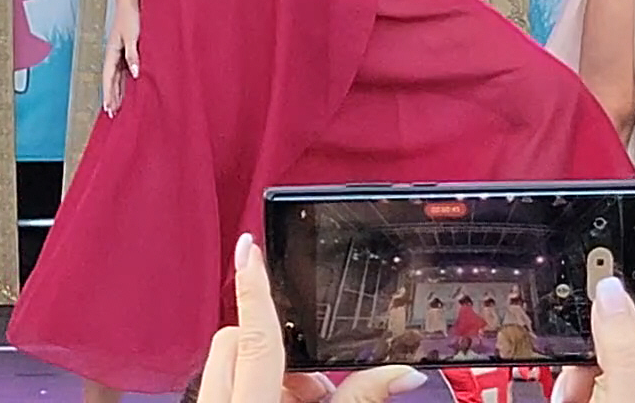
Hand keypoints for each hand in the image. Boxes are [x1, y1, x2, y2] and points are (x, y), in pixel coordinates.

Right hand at [101, 0, 142, 113]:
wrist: (130, 2)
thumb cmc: (130, 17)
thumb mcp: (132, 37)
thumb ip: (133, 55)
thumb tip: (134, 74)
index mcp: (112, 52)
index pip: (108, 78)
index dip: (108, 94)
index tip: (108, 108)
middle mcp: (113, 54)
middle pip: (111, 80)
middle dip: (110, 96)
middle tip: (111, 113)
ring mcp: (119, 52)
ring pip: (116, 76)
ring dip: (116, 91)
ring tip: (117, 106)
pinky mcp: (126, 49)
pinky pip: (123, 70)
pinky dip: (124, 81)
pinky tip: (128, 87)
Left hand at [194, 232, 429, 402]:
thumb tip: (406, 375)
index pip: (251, 339)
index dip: (253, 290)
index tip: (250, 247)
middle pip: (236, 347)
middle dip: (277, 350)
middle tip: (319, 387)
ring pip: (230, 371)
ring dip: (273, 378)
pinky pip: (228, 392)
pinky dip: (260, 394)